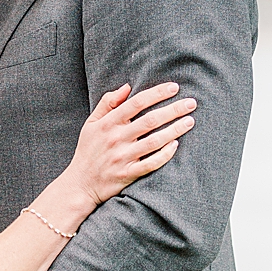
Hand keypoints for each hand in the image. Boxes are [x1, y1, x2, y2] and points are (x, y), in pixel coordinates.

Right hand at [67, 81, 195, 203]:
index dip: (157, 93)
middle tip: (191, 103)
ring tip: (190, 121)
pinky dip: (165, 154)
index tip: (174, 87)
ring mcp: (122, 157)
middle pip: (150, 120)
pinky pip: (151, 163)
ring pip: (154, 141)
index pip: (136, 103)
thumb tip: (126, 87)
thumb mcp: (91, 123)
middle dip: (173, 110)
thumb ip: (107, 103)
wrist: (80, 183)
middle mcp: (115, 138)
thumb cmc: (88, 150)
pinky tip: (176, 144)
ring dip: (175, 129)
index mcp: (107, 124)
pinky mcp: (128, 173)